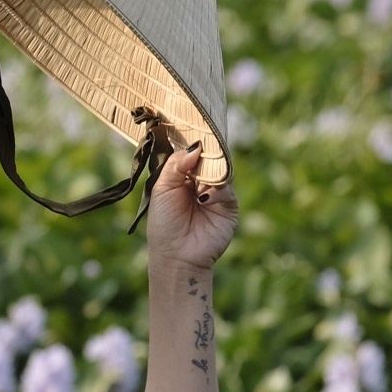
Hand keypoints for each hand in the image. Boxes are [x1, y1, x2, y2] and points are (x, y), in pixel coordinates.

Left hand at [146, 144, 238, 274]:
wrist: (176, 256)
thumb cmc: (164, 225)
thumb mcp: (162, 190)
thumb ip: (175, 166)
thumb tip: (195, 147)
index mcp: (183, 178)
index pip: (192, 155)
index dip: (192, 146)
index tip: (191, 135)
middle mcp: (201, 183)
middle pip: (209, 159)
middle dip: (204, 155)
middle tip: (199, 150)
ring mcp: (217, 193)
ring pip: (220, 171)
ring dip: (209, 172)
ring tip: (197, 181)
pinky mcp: (229, 205)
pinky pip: (227, 189)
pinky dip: (216, 190)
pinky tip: (203, 199)